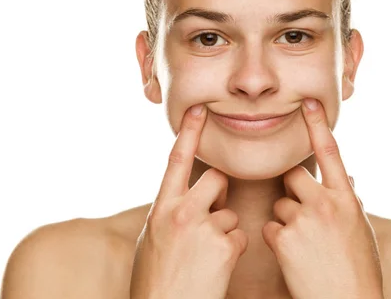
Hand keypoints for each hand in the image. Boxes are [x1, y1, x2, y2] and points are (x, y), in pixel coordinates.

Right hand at [130, 104, 247, 298]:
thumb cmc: (156, 281)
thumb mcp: (151, 240)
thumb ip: (169, 212)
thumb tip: (183, 196)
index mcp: (161, 209)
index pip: (177, 160)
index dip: (189, 132)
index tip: (199, 108)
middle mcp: (181, 213)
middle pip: (216, 179)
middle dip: (220, 194)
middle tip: (210, 216)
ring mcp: (203, 229)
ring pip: (230, 212)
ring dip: (224, 231)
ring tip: (205, 256)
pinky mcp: (225, 247)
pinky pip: (240, 235)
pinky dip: (233, 250)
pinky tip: (216, 268)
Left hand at [262, 98, 383, 298]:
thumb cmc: (359, 269)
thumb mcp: (361, 230)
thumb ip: (348, 201)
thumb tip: (347, 178)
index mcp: (347, 199)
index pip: (330, 153)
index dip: (317, 125)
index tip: (308, 102)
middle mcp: (326, 204)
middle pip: (293, 176)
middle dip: (293, 189)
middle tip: (303, 213)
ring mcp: (304, 221)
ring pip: (280, 204)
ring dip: (286, 220)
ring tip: (304, 246)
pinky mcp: (284, 240)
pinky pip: (270, 228)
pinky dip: (277, 240)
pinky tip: (293, 257)